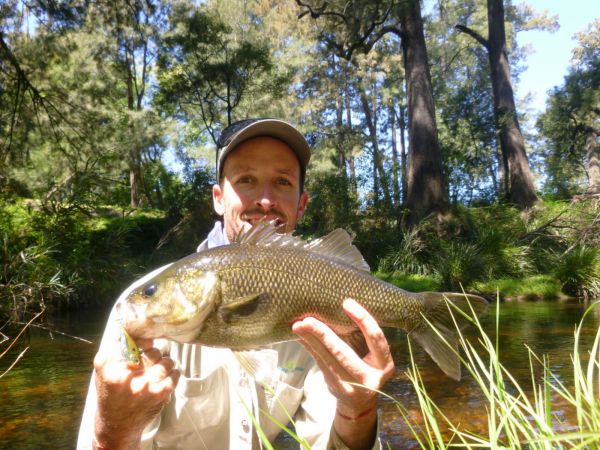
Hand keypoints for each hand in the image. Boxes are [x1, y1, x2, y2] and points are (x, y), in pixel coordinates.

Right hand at [92, 332, 179, 448]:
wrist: (117, 425)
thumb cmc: (112, 393)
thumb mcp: (104, 369)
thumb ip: (115, 346)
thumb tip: (132, 325)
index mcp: (109, 367)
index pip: (130, 339)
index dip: (143, 338)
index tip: (146, 343)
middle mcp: (126, 376)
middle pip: (153, 351)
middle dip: (154, 355)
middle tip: (149, 363)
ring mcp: (144, 385)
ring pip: (167, 360)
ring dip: (164, 364)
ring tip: (156, 372)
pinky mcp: (159, 394)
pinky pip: (174, 373)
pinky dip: (172, 374)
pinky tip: (163, 380)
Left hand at [292, 298, 394, 417]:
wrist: (360, 403)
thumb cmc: (368, 368)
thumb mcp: (374, 356)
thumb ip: (364, 337)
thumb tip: (343, 305)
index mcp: (384, 364)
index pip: (376, 338)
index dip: (363, 319)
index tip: (346, 302)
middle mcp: (370, 378)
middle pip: (343, 353)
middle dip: (324, 334)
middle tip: (307, 320)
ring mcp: (352, 386)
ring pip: (327, 360)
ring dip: (311, 341)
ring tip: (297, 326)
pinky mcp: (336, 388)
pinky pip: (320, 364)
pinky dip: (310, 348)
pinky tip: (301, 337)